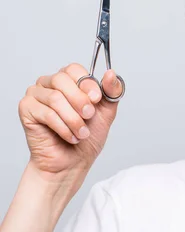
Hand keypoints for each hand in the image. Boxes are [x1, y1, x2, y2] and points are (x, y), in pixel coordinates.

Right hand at [18, 63, 123, 184]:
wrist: (72, 162)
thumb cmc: (87, 136)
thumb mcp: (106, 112)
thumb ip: (111, 92)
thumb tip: (111, 73)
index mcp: (68, 80)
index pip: (74, 69)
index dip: (87, 83)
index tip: (97, 99)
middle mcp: (49, 84)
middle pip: (61, 80)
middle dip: (80, 101)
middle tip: (89, 116)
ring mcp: (35, 95)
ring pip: (55, 98)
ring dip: (73, 119)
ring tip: (82, 133)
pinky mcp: (26, 110)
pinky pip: (46, 114)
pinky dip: (63, 128)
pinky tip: (71, 137)